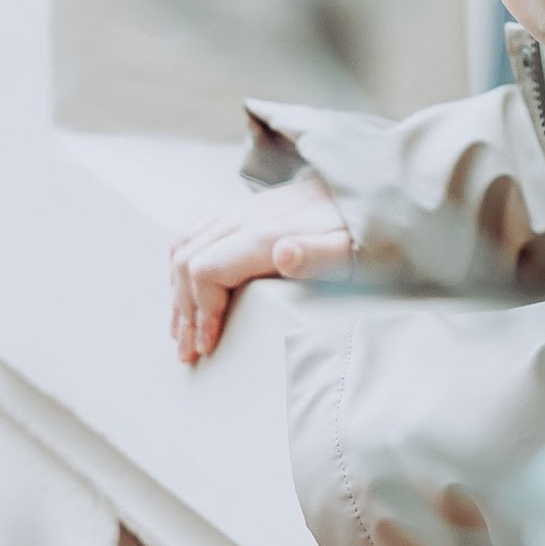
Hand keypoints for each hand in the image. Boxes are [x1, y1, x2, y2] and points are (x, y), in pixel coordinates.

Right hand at [169, 175, 350, 363]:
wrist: (366, 195)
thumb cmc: (358, 232)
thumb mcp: (349, 251)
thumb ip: (317, 255)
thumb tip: (284, 254)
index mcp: (266, 233)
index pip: (206, 271)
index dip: (201, 312)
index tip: (209, 343)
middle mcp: (246, 217)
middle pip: (188, 261)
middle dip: (184, 311)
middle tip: (190, 350)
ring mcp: (242, 210)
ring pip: (185, 245)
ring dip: (178, 290)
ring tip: (181, 330)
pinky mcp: (244, 209)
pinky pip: (194, 230)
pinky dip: (180, 261)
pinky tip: (182, 285)